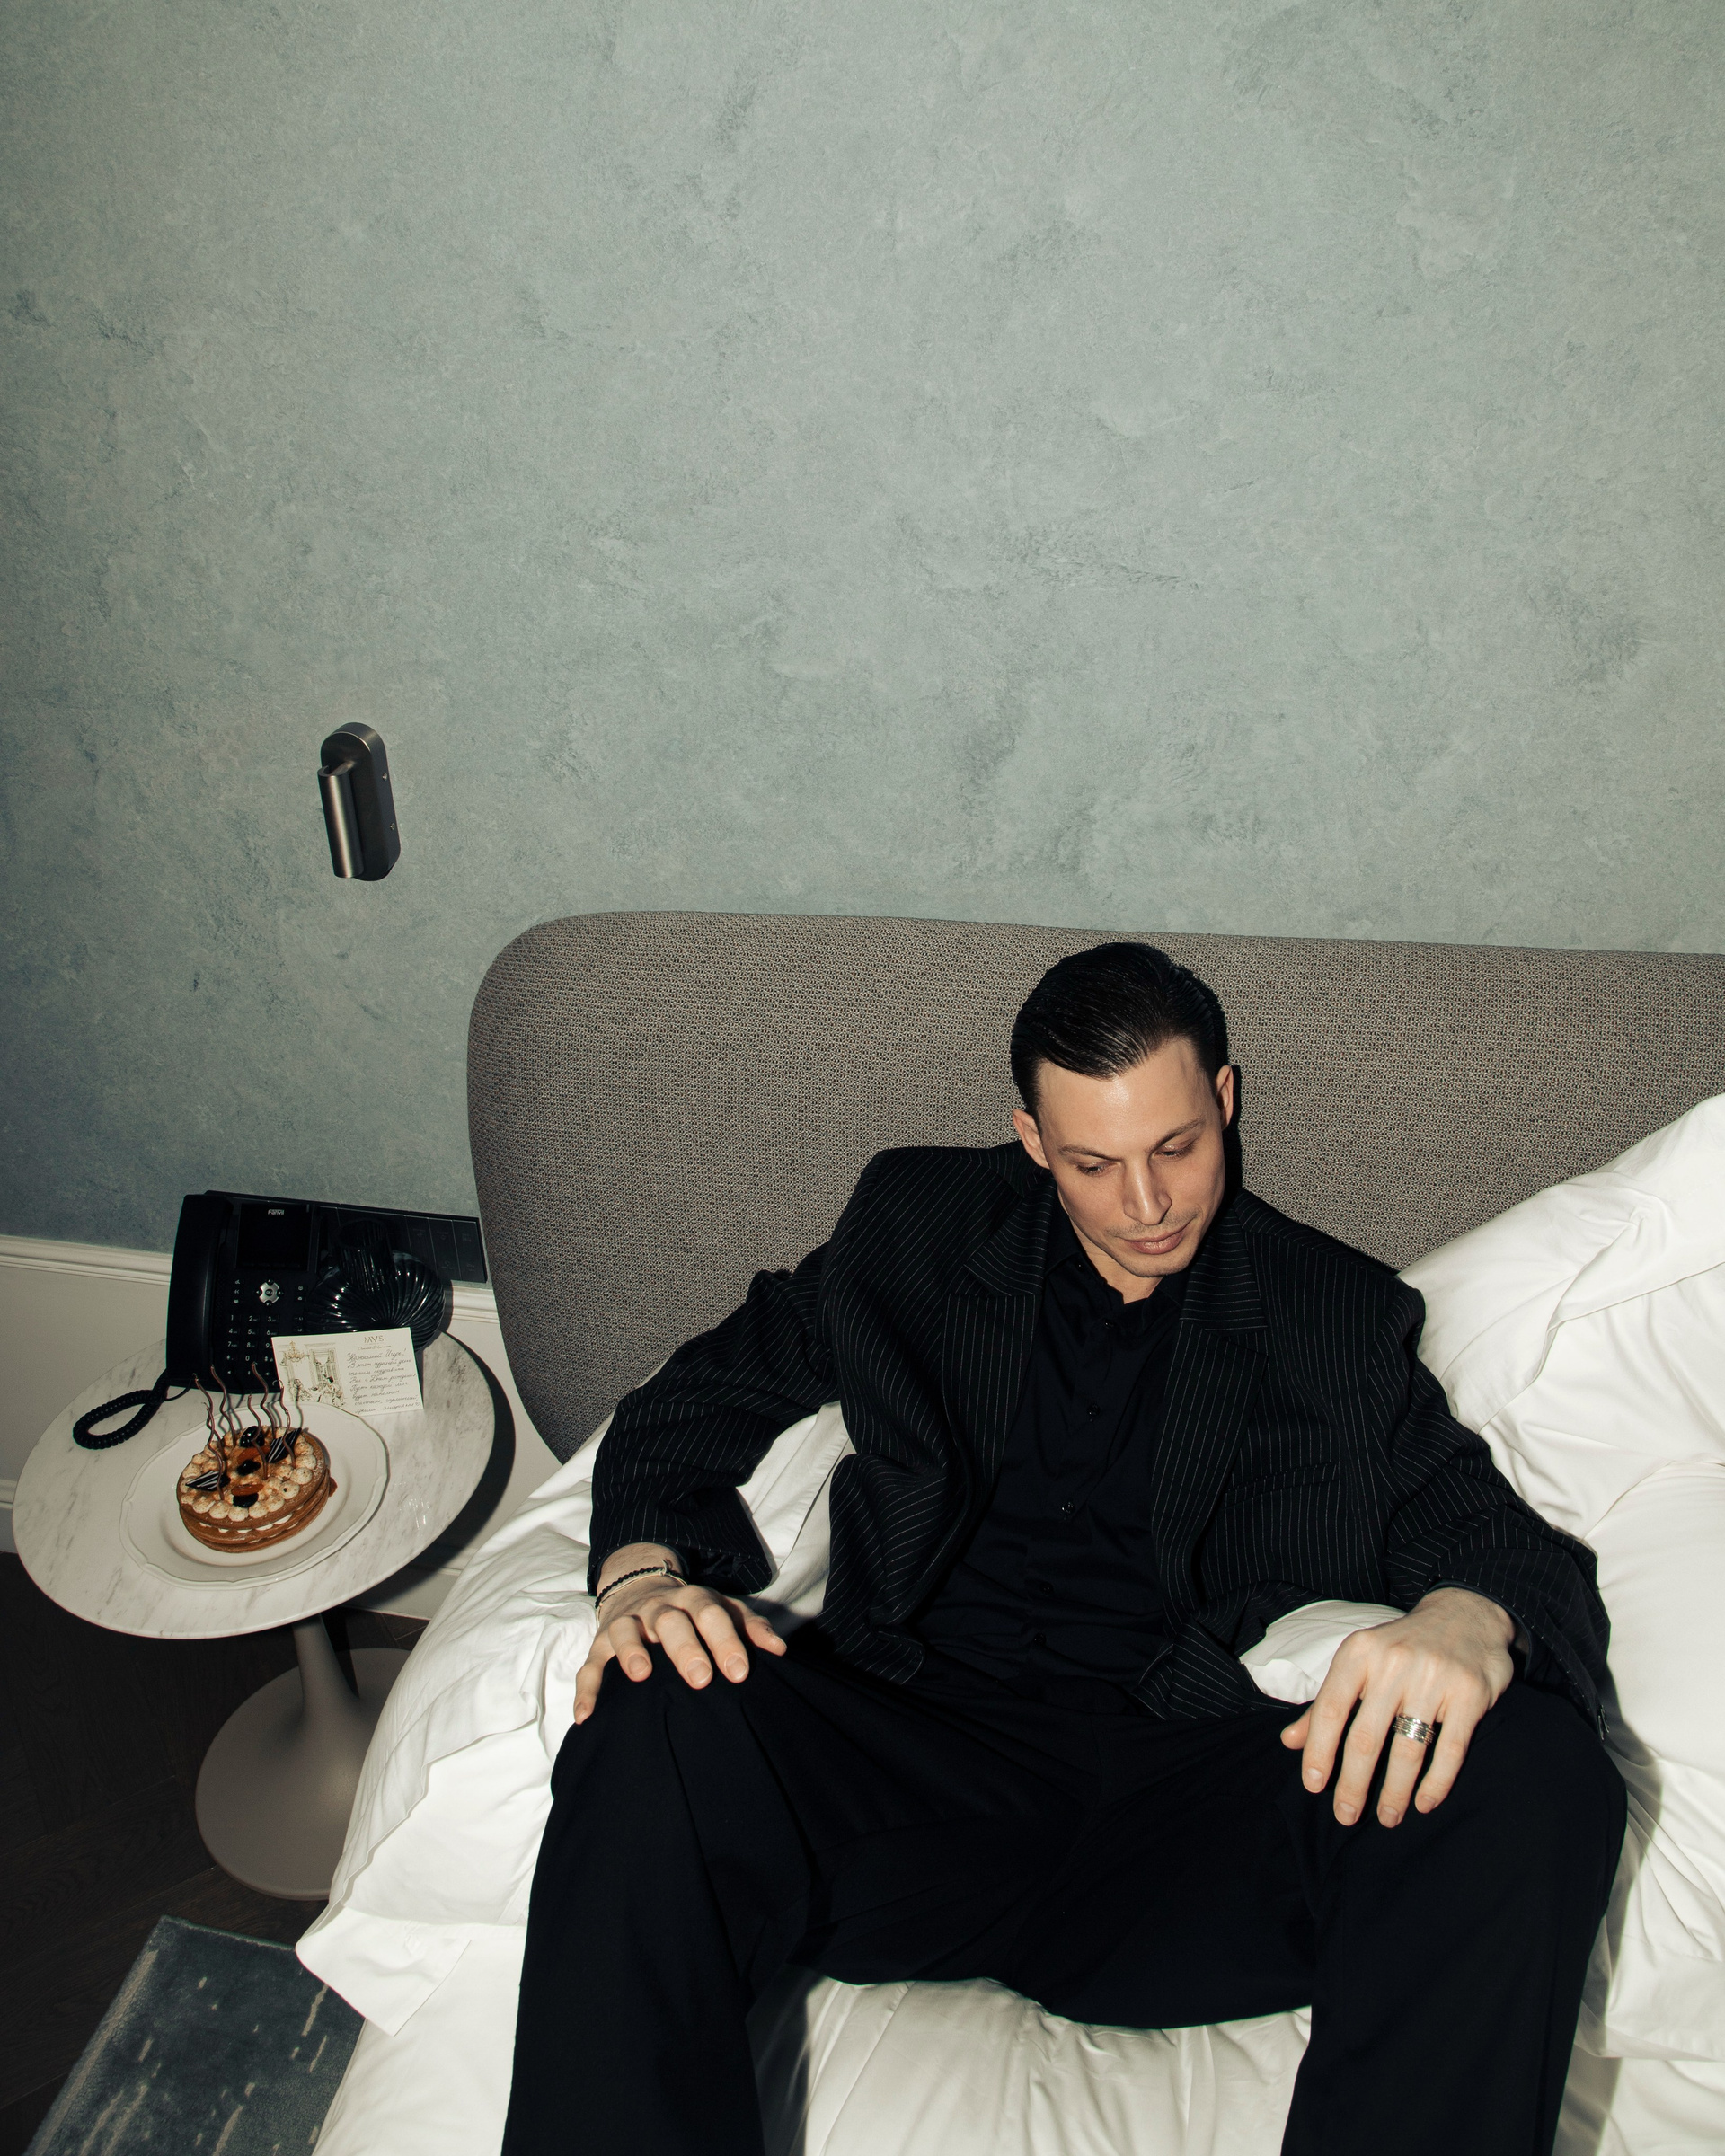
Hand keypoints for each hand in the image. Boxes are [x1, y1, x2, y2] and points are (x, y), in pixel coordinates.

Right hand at [573, 1552, 786, 1724]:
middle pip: (671, 1621)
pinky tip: (587, 1715)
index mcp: (693, 1600)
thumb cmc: (692, 1611)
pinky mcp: (600, 1642)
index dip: (726, 1641)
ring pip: (626, 1632)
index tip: (740, 1672)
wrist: (640, 1586)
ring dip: (632, 1652)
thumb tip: (780, 1650)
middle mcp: (659, 1608)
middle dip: (686, 1648)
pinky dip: (586, 1689)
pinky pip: (590, 1664)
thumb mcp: (723, 1609)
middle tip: (701, 1678)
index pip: (712, 1615)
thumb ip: (750, 1627)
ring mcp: (628, 1623)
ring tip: (640, 1676)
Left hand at [1280, 1588, 1516, 1828]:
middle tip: (1346, 1816)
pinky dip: (1436, 1782)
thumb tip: (1289, 1742)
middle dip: (1353, 1784)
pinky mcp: (1470, 1694)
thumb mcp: (1359, 1663)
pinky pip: (1450, 1749)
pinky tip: (1424, 1803)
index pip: (1330, 1710)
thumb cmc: (1400, 1647)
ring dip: (1394, 1791)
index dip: (1319, 1751)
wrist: (1465, 1616)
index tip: (1314, 1787)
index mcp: (1359, 1653)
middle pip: (1366, 1737)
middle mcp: (1393, 1663)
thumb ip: (1326, 1704)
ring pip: (1407, 1749)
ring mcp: (1434, 1678)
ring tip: (1387, 1817)